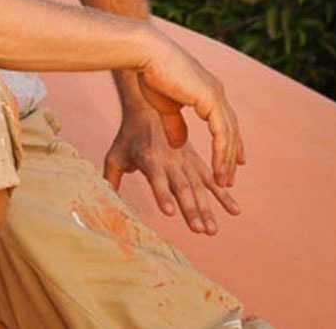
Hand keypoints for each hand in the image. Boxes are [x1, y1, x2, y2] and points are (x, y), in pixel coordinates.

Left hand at [104, 106, 241, 233]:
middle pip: (181, 187)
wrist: (149, 105)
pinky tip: (234, 210)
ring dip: (206, 208)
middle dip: (190, 209)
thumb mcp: (115, 154)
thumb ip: (110, 178)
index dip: (162, 195)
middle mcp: (169, 160)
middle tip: (201, 230)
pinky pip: (211, 178)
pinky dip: (223, 194)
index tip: (170, 212)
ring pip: (197, 187)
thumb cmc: (129, 135)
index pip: (156, 179)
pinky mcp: (194, 159)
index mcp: (149, 158)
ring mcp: (184, 160)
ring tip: (212, 231)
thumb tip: (101, 200)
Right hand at [136, 28, 244, 188]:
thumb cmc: (150, 73)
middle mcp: (216, 92)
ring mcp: (216, 94)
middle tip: (227, 180)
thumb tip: (179, 145)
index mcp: (207, 91)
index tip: (234, 162)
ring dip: (227, 161)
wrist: (146, 53)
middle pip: (230, 130)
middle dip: (230, 157)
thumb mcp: (165, 106)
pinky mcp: (210, 98)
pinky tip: (219, 170)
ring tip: (223, 182)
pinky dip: (222, 154)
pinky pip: (222, 133)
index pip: (225, 121)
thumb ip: (175, 124)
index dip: (229, 143)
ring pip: (229, 135)